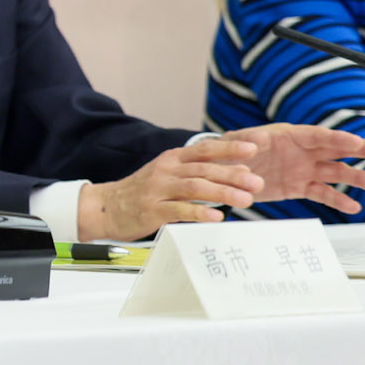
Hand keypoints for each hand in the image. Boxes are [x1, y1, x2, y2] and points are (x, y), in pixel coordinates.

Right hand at [77, 147, 263, 240]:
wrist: (106, 207)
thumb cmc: (144, 192)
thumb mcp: (168, 174)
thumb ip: (198, 172)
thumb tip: (238, 172)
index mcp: (172, 159)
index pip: (204, 149)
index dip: (229, 148)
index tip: (254, 148)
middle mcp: (166, 170)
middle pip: (204, 169)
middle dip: (233, 174)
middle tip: (257, 182)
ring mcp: (158, 190)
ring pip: (195, 187)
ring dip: (223, 193)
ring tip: (245, 199)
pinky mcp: (152, 210)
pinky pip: (179, 210)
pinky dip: (200, 212)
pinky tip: (217, 216)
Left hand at [201, 124, 364, 214]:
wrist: (222, 171)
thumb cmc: (229, 150)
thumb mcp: (233, 144)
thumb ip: (245, 144)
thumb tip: (254, 142)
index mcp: (288, 135)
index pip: (318, 135)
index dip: (338, 138)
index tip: (358, 141)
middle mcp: (301, 151)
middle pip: (336, 149)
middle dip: (362, 150)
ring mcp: (302, 168)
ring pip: (335, 172)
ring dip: (357, 179)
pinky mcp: (298, 186)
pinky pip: (321, 193)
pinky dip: (337, 200)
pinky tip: (354, 206)